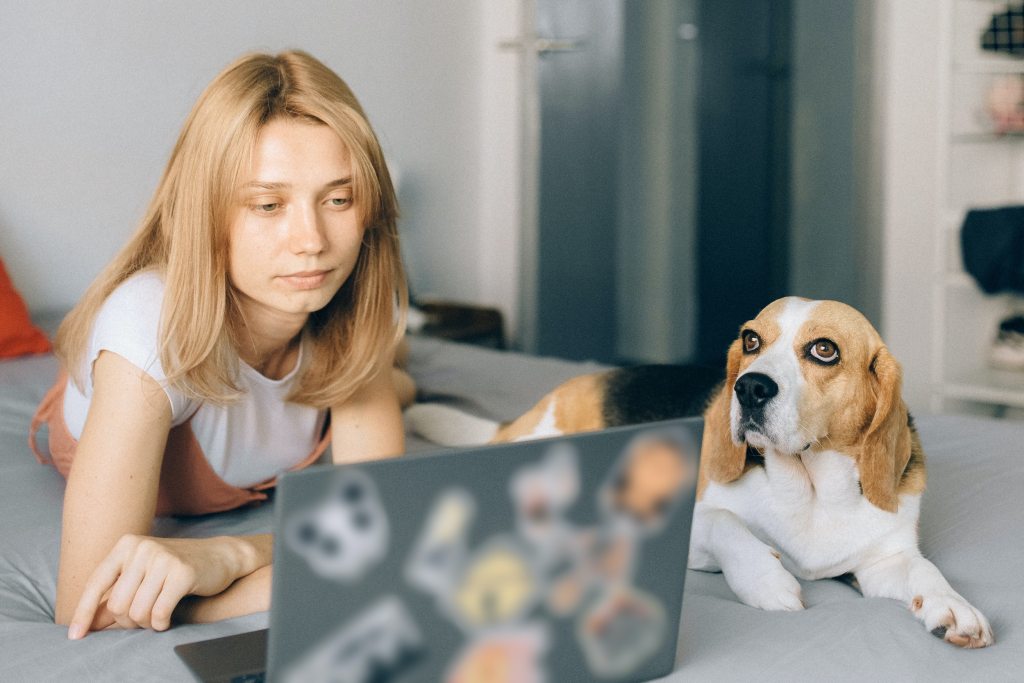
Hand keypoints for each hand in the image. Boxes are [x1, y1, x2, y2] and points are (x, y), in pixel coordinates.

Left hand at [68, 534, 251, 637]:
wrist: (220, 555)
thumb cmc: (176, 568)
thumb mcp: (142, 575)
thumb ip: (116, 595)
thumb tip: (88, 623)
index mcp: (127, 545)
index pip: (96, 583)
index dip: (83, 612)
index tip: (75, 636)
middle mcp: (142, 548)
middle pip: (117, 604)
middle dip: (127, 621)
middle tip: (142, 620)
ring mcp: (163, 558)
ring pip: (137, 611)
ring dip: (145, 624)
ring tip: (155, 618)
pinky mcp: (182, 573)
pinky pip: (159, 612)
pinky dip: (160, 624)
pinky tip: (166, 620)